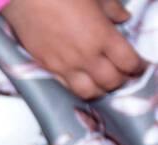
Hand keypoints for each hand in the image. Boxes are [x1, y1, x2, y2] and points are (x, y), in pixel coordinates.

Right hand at [2, 0, 144, 99]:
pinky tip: (81, 78)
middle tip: (123, 74)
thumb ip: (112, 10)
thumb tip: (121, 18)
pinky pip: (67, 87)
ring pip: (89, 92)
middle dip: (122, 80)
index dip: (138, 68)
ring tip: (102, 81)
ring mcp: (65, 65)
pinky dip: (78, 86)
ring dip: (100, 89)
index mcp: (103, 37)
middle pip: (111, 82)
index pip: (128, 63)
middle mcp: (86, 56)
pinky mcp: (47, 68)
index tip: (140, 66)